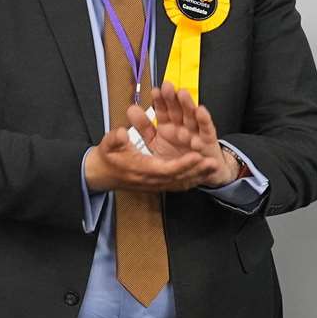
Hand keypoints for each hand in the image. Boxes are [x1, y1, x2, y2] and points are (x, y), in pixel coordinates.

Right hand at [82, 127, 206, 193]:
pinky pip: (178, 184)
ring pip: (180, 182)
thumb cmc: (107, 157)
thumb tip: (121, 133)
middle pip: (178, 177)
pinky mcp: (158, 184)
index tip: (197, 156)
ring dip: (198, 175)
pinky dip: (192, 179)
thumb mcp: (107, 145)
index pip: (165, 169)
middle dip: (197, 170)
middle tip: (213, 163)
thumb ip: (114, 139)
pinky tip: (203, 174)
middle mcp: (150, 179)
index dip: (183, 164)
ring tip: (214, 167)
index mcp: (140, 169)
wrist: (102, 175)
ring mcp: (155, 184)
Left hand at [129, 81, 240, 188]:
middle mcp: (182, 126)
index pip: (163, 109)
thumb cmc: (177, 157)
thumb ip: (143, 127)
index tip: (154, 91)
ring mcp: (195, 132)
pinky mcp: (208, 141)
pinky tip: (200, 112)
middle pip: (178, 109)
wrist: (197, 173)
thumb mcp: (155, 143)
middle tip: (167, 87)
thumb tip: (131, 110)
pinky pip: (207, 130)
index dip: (159, 100)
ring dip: (188, 104)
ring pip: (192, 115)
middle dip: (172, 97)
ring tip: (183, 94)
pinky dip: (204, 121)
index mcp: (168, 126)